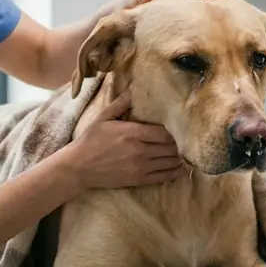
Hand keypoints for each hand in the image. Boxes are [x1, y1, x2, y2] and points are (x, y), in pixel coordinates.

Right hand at [60, 87, 185, 190]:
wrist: (79, 167)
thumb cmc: (91, 140)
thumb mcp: (104, 117)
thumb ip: (122, 102)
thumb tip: (134, 86)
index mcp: (134, 133)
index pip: (166, 131)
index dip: (176, 129)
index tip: (180, 125)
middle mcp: (141, 150)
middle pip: (172, 146)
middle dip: (180, 142)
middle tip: (186, 137)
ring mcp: (141, 167)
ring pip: (171, 162)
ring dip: (180, 156)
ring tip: (185, 150)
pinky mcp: (139, 180)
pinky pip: (165, 176)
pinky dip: (175, 171)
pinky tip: (180, 166)